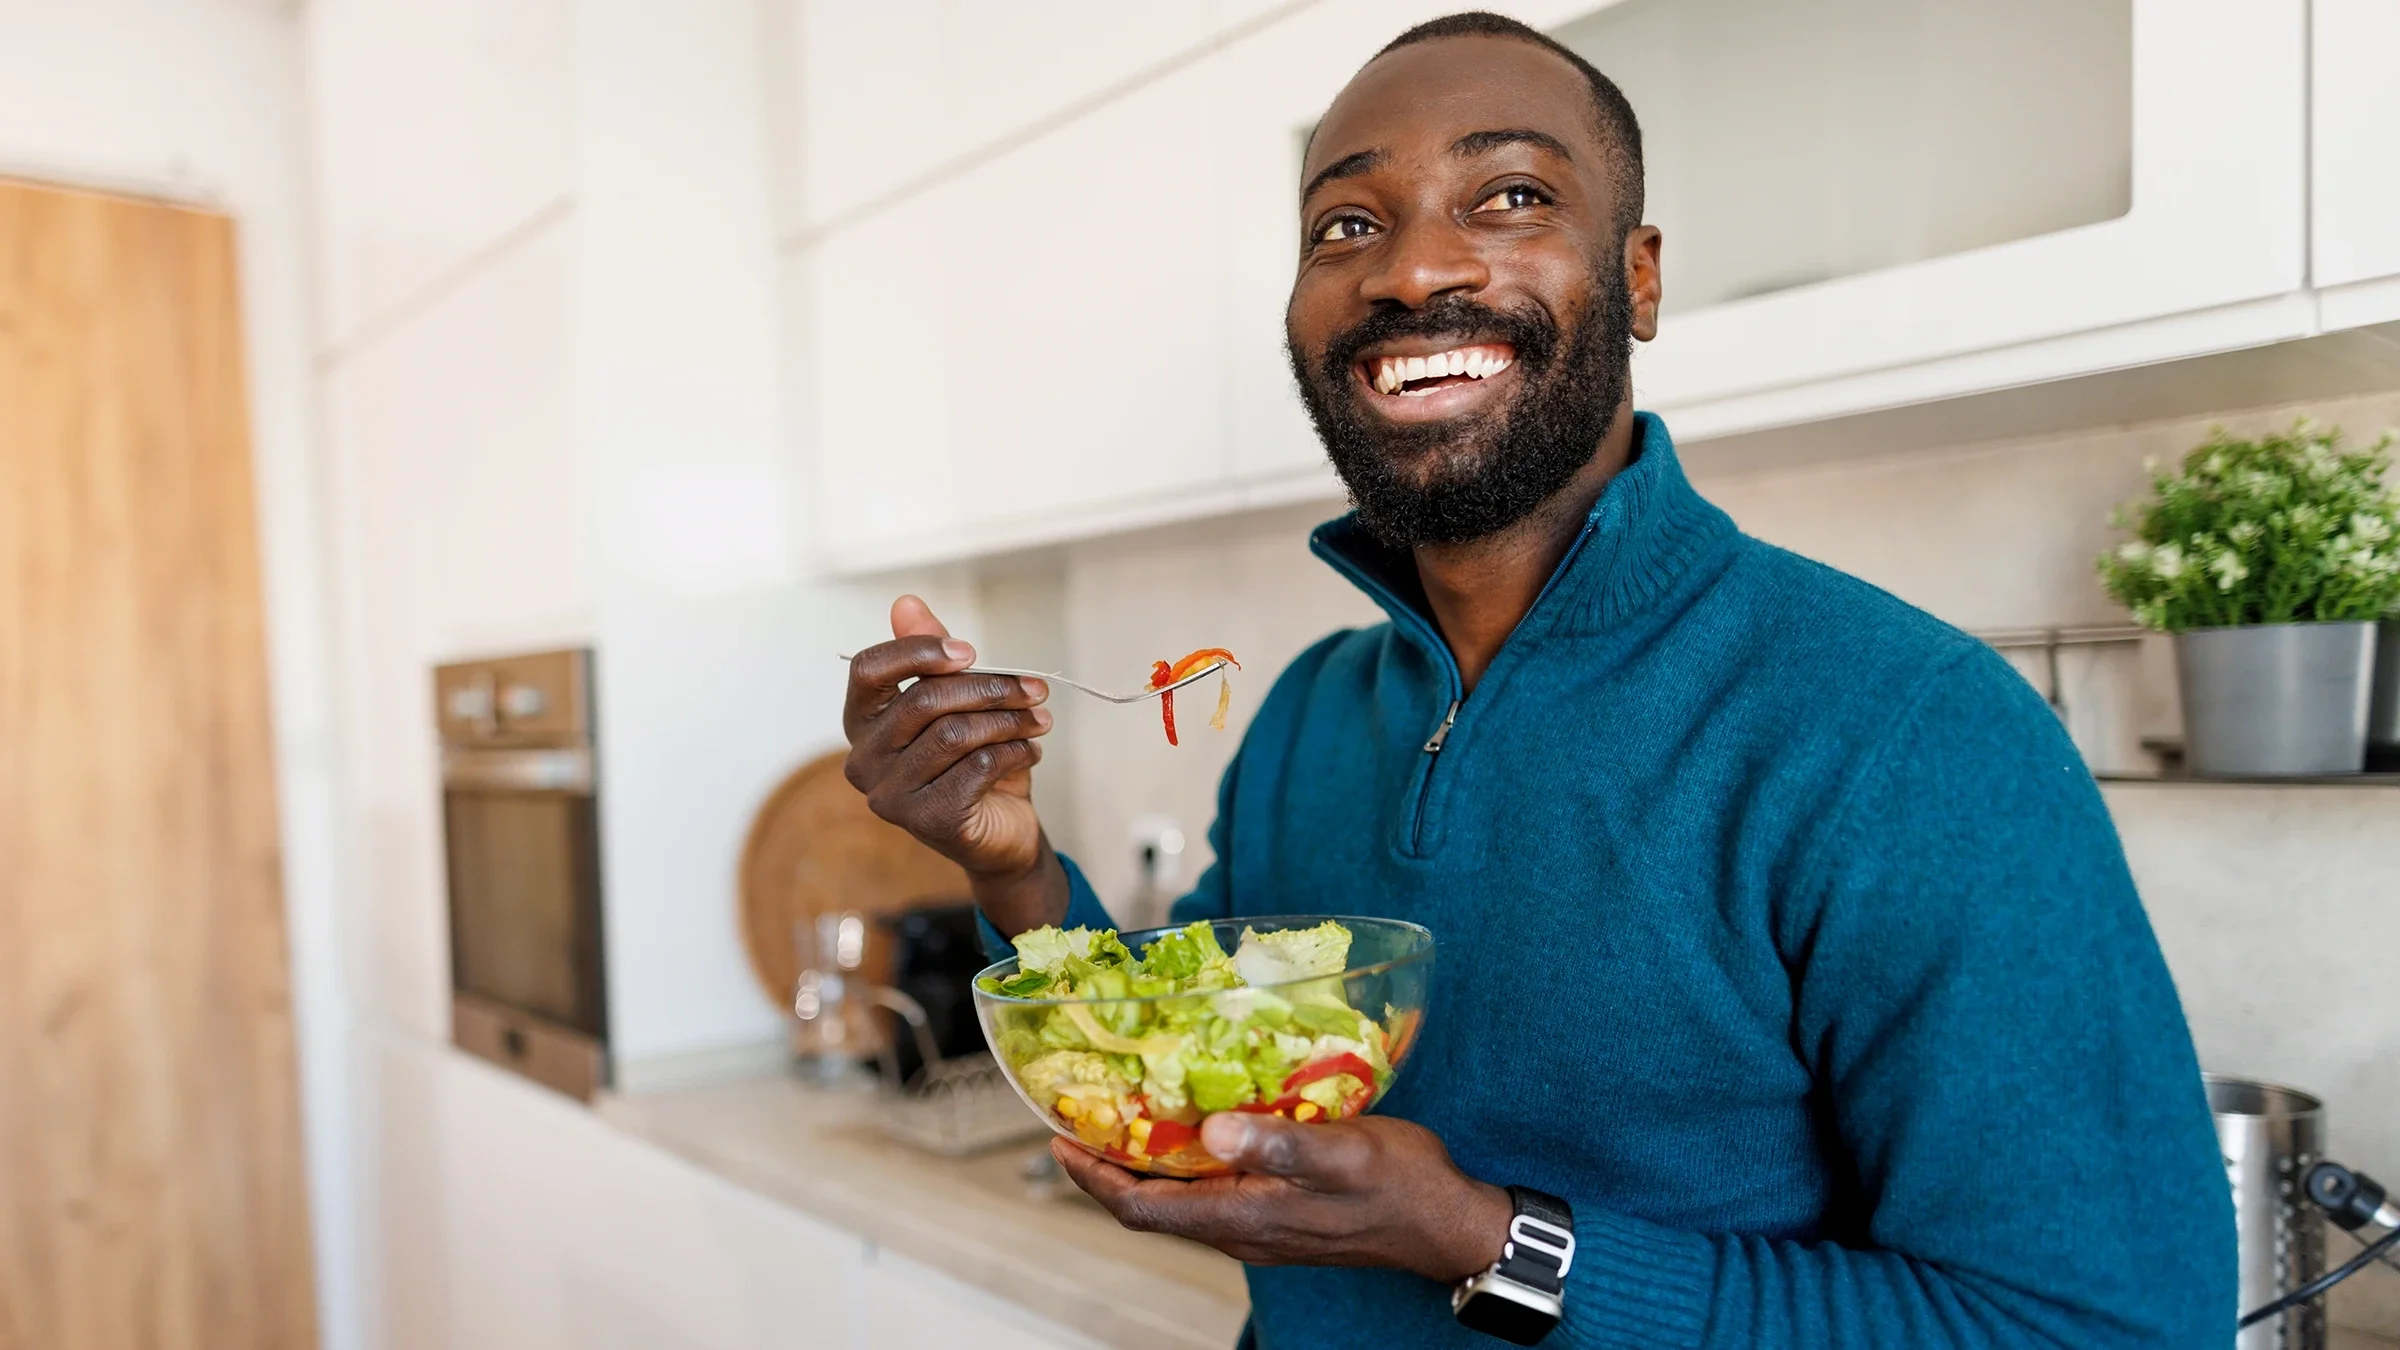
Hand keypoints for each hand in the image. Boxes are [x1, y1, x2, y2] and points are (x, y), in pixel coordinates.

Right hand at [842, 595, 1067, 932]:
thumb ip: (932, 657)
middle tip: (1035, 688)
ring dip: (1010, 720)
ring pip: (956, 733)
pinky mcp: (927, 821)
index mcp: (862, 723)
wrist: (999, 833)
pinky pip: (978, 766)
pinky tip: (1030, 751)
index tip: (970, 651)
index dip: (917, 651)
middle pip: (924, 700)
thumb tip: (905, 602)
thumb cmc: (972, 761)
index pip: (868, 670)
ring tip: (1040, 720)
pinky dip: (1015, 752)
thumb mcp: (957, 703)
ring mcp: (890, 796)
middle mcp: (863, 760)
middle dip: (990, 687)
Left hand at [1052, 1112, 1511, 1283]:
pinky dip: (1185, 1159)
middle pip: (1150, 1204)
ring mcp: (1259, 1224)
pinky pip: (1211, 1191)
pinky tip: (1193, 1123)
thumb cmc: (1402, 1185)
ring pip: (1179, 1197)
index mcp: (1244, 1217)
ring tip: (1121, 1110)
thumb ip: (1278, 1143)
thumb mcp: (1343, 1153)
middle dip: (1107, 1162)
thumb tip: (1212, 1130)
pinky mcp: (1278, 1213)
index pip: (1141, 1207)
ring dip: (1144, 1159)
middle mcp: (1241, 1229)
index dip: (1092, 1175)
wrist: (1447, 1223)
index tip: (1058, 1136)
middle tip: (1078, 1112)